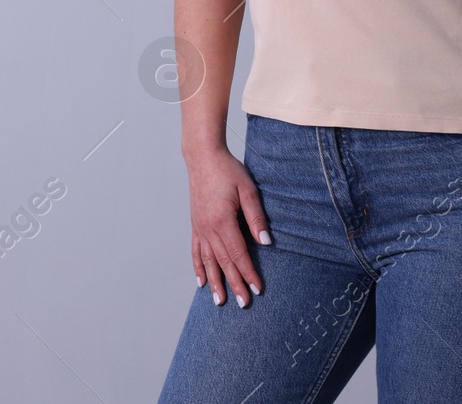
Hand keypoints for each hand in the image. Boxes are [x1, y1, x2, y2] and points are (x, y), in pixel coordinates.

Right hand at [185, 146, 271, 305]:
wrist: (202, 157)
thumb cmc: (227, 170)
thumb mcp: (248, 190)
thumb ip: (256, 217)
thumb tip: (266, 242)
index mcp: (222, 220)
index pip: (238, 254)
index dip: (248, 272)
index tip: (257, 288)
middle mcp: (208, 227)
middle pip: (223, 262)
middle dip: (234, 284)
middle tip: (243, 303)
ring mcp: (199, 227)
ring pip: (208, 261)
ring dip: (215, 282)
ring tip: (220, 301)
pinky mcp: (195, 225)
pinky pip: (196, 251)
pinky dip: (198, 267)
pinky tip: (201, 281)